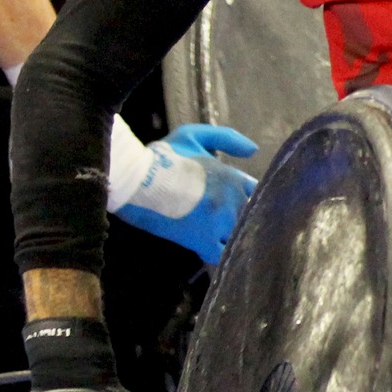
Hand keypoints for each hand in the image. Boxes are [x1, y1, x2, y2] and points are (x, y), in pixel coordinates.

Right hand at [115, 123, 258, 263]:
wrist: (138, 180)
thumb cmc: (165, 156)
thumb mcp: (195, 136)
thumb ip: (227, 139)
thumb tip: (254, 150)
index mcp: (232, 177)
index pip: (254, 191)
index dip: (244, 196)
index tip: (231, 200)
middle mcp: (233, 200)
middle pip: (246, 214)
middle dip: (236, 216)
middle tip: (217, 219)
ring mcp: (221, 222)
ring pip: (237, 234)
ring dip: (229, 235)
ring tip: (214, 235)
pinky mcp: (204, 241)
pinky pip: (221, 255)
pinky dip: (221, 254)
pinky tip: (213, 251)